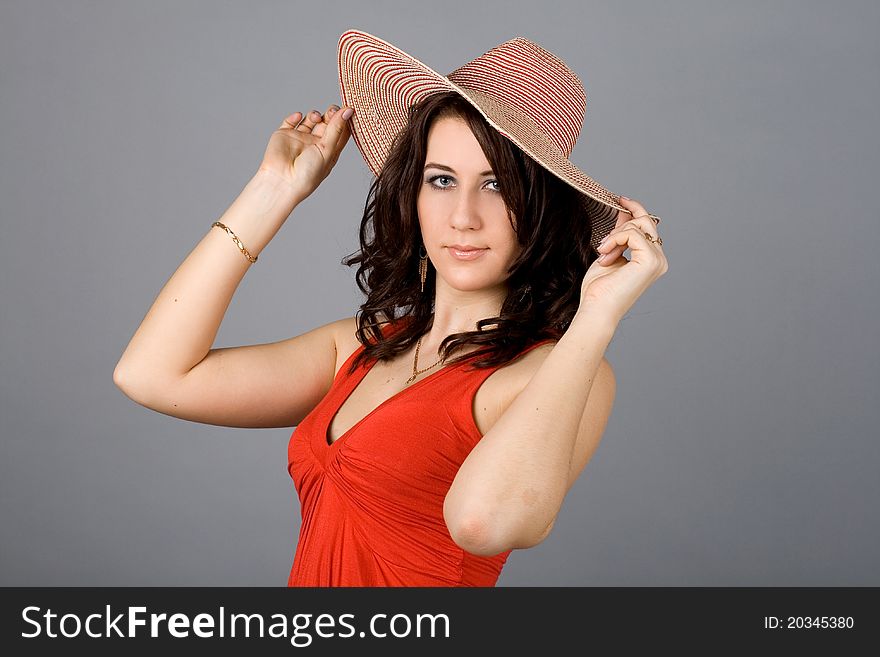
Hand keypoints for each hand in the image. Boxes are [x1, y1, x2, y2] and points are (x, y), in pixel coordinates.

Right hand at [258, 103, 353, 202]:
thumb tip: (348, 111)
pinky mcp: (284, 135)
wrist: (282, 181)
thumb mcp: (327, 150)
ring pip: (310, 119)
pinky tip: (298, 117)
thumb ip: (336, 129)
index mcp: (329, 151)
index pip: (341, 132)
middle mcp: (316, 144)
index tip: (349, 109)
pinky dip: (295, 116)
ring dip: (315, 114)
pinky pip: (291, 121)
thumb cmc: (308, 173)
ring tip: (315, 117)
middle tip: (331, 110)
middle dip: (331, 113)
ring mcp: (300, 139)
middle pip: (327, 122)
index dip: (345, 120)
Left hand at [576, 197, 667, 323]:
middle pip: (646, 221)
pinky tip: (605, 253)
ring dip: (614, 236)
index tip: (619, 199)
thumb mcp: (610, 252)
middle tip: (603, 244)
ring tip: (602, 253)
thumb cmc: (600, 289)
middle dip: (621, 225)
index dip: (635, 209)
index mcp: (652, 258)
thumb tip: (625, 211)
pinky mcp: (651, 260)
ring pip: (638, 225)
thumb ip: (620, 233)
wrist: (597, 308)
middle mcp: (659, 259)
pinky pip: (633, 234)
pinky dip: (615, 239)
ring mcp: (658, 260)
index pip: (648, 225)